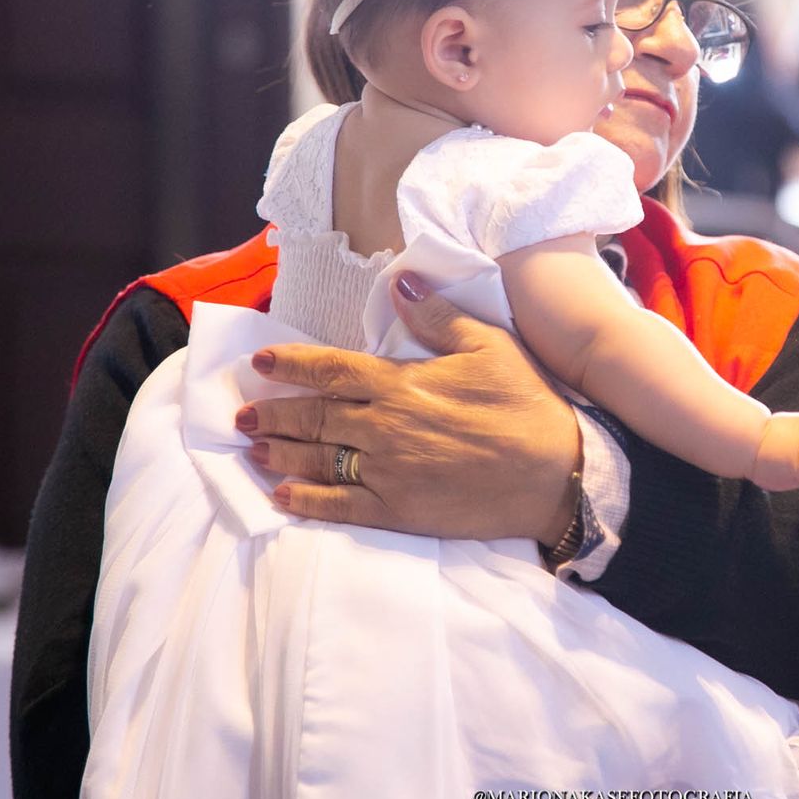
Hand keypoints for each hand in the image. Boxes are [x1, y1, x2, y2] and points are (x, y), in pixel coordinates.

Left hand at [236, 273, 581, 542]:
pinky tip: (281, 496)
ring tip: (252, 445)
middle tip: (242, 410)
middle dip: (274, 411)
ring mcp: (389, 473)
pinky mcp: (399, 512)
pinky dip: (305, 501)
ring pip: (318, 459)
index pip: (332, 370)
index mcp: (403, 383)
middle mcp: (386, 427)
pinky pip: (339, 506)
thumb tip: (398, 286)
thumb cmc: (527, 404)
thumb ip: (439, 316)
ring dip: (280, 451)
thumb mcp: (490, 345)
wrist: (556, 474)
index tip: (261, 361)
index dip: (292, 364)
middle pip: (315, 416)